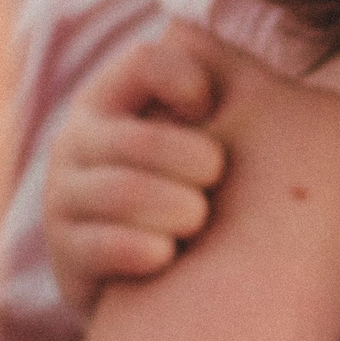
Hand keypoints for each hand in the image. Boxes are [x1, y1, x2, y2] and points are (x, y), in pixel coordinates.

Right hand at [43, 26, 228, 309]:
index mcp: (108, 99)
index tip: (212, 113)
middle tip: (215, 181)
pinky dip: (150, 251)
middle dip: (196, 164)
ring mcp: (63, 197)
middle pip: (143, 140)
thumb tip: (276, 69)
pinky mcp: (66, 254)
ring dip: (179, 210)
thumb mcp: (196, 138)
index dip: (190, 83)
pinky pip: (109, 247)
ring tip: (196, 220)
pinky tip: (167, 255)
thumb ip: (220, 101)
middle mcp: (76, 141)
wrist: (144, 278)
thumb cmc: (186, 191)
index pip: (146, 62)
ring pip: (125, 193)